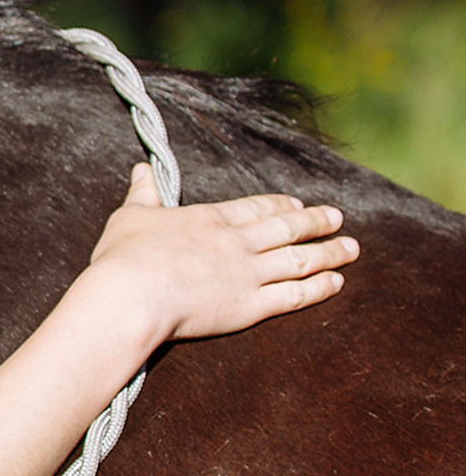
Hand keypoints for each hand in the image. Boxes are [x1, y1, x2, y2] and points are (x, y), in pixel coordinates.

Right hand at [83, 163, 356, 347]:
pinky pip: (294, 295)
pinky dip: (319, 287)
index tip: (298, 205)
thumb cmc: (123, 257)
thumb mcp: (129, 217)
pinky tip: (337, 282)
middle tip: (337, 217)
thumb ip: (143, 193)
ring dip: (329, 252)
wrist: (131, 297)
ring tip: (352, 248)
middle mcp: (237, 243)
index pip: (256, 208)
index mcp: (210, 219)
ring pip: (300, 260)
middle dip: (316, 222)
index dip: (280, 205)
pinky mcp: (249, 306)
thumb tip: (141, 168)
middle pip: (287, 229)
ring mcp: (247, 275)